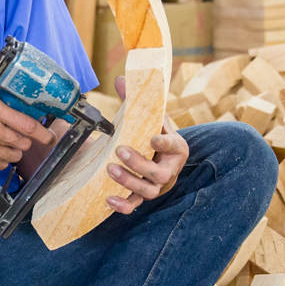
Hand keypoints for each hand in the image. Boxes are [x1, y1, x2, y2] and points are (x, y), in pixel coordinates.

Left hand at [106, 74, 186, 213]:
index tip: (153, 139)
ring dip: (129, 181)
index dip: (166, 144)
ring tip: (110, 169)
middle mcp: (169, 170)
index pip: (175, 146)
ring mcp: (156, 186)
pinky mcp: (141, 197)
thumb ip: (135, 100)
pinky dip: (123, 206)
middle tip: (119, 150)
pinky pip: (134, 205)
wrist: (153, 155)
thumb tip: (121, 80)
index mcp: (175, 147)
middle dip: (139, 163)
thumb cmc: (150, 134)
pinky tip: (108, 200)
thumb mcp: (147, 117)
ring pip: (147, 191)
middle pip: (159, 173)